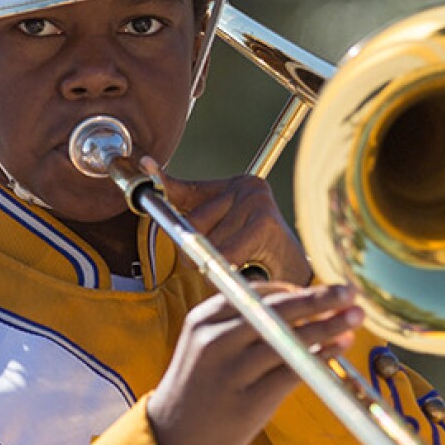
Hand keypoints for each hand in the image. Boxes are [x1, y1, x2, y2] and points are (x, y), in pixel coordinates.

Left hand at [142, 160, 311, 285]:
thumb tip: (154, 179)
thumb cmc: (258, 257)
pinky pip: (225, 253)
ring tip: (240, 264)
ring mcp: (257, 201)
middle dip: (197, 251)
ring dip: (216, 264)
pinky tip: (248, 267)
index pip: (189, 188)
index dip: (165, 182)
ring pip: (207, 241)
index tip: (147, 165)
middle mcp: (248, 186)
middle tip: (224, 259)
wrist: (297, 278)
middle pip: (193, 222)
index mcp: (237, 185)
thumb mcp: (223, 233)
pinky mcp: (264, 222)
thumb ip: (194, 216)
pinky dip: (229, 269)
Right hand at [147, 284, 362, 444]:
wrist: (170, 439)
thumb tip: (300, 305)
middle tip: (350, 292)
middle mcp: (215, 339)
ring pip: (290, 339)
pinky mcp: (248, 400)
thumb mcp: (206, 345)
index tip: (324, 289)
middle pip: (278, 310)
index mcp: (204, 318)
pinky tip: (338, 349)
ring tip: (354, 318)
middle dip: (319, 299)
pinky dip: (320, 357)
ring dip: (328, 326)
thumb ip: (242, 324)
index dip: (296, 290)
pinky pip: (293, 371)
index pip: (257, 292)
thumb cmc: (198, 389)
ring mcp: (231, 370)